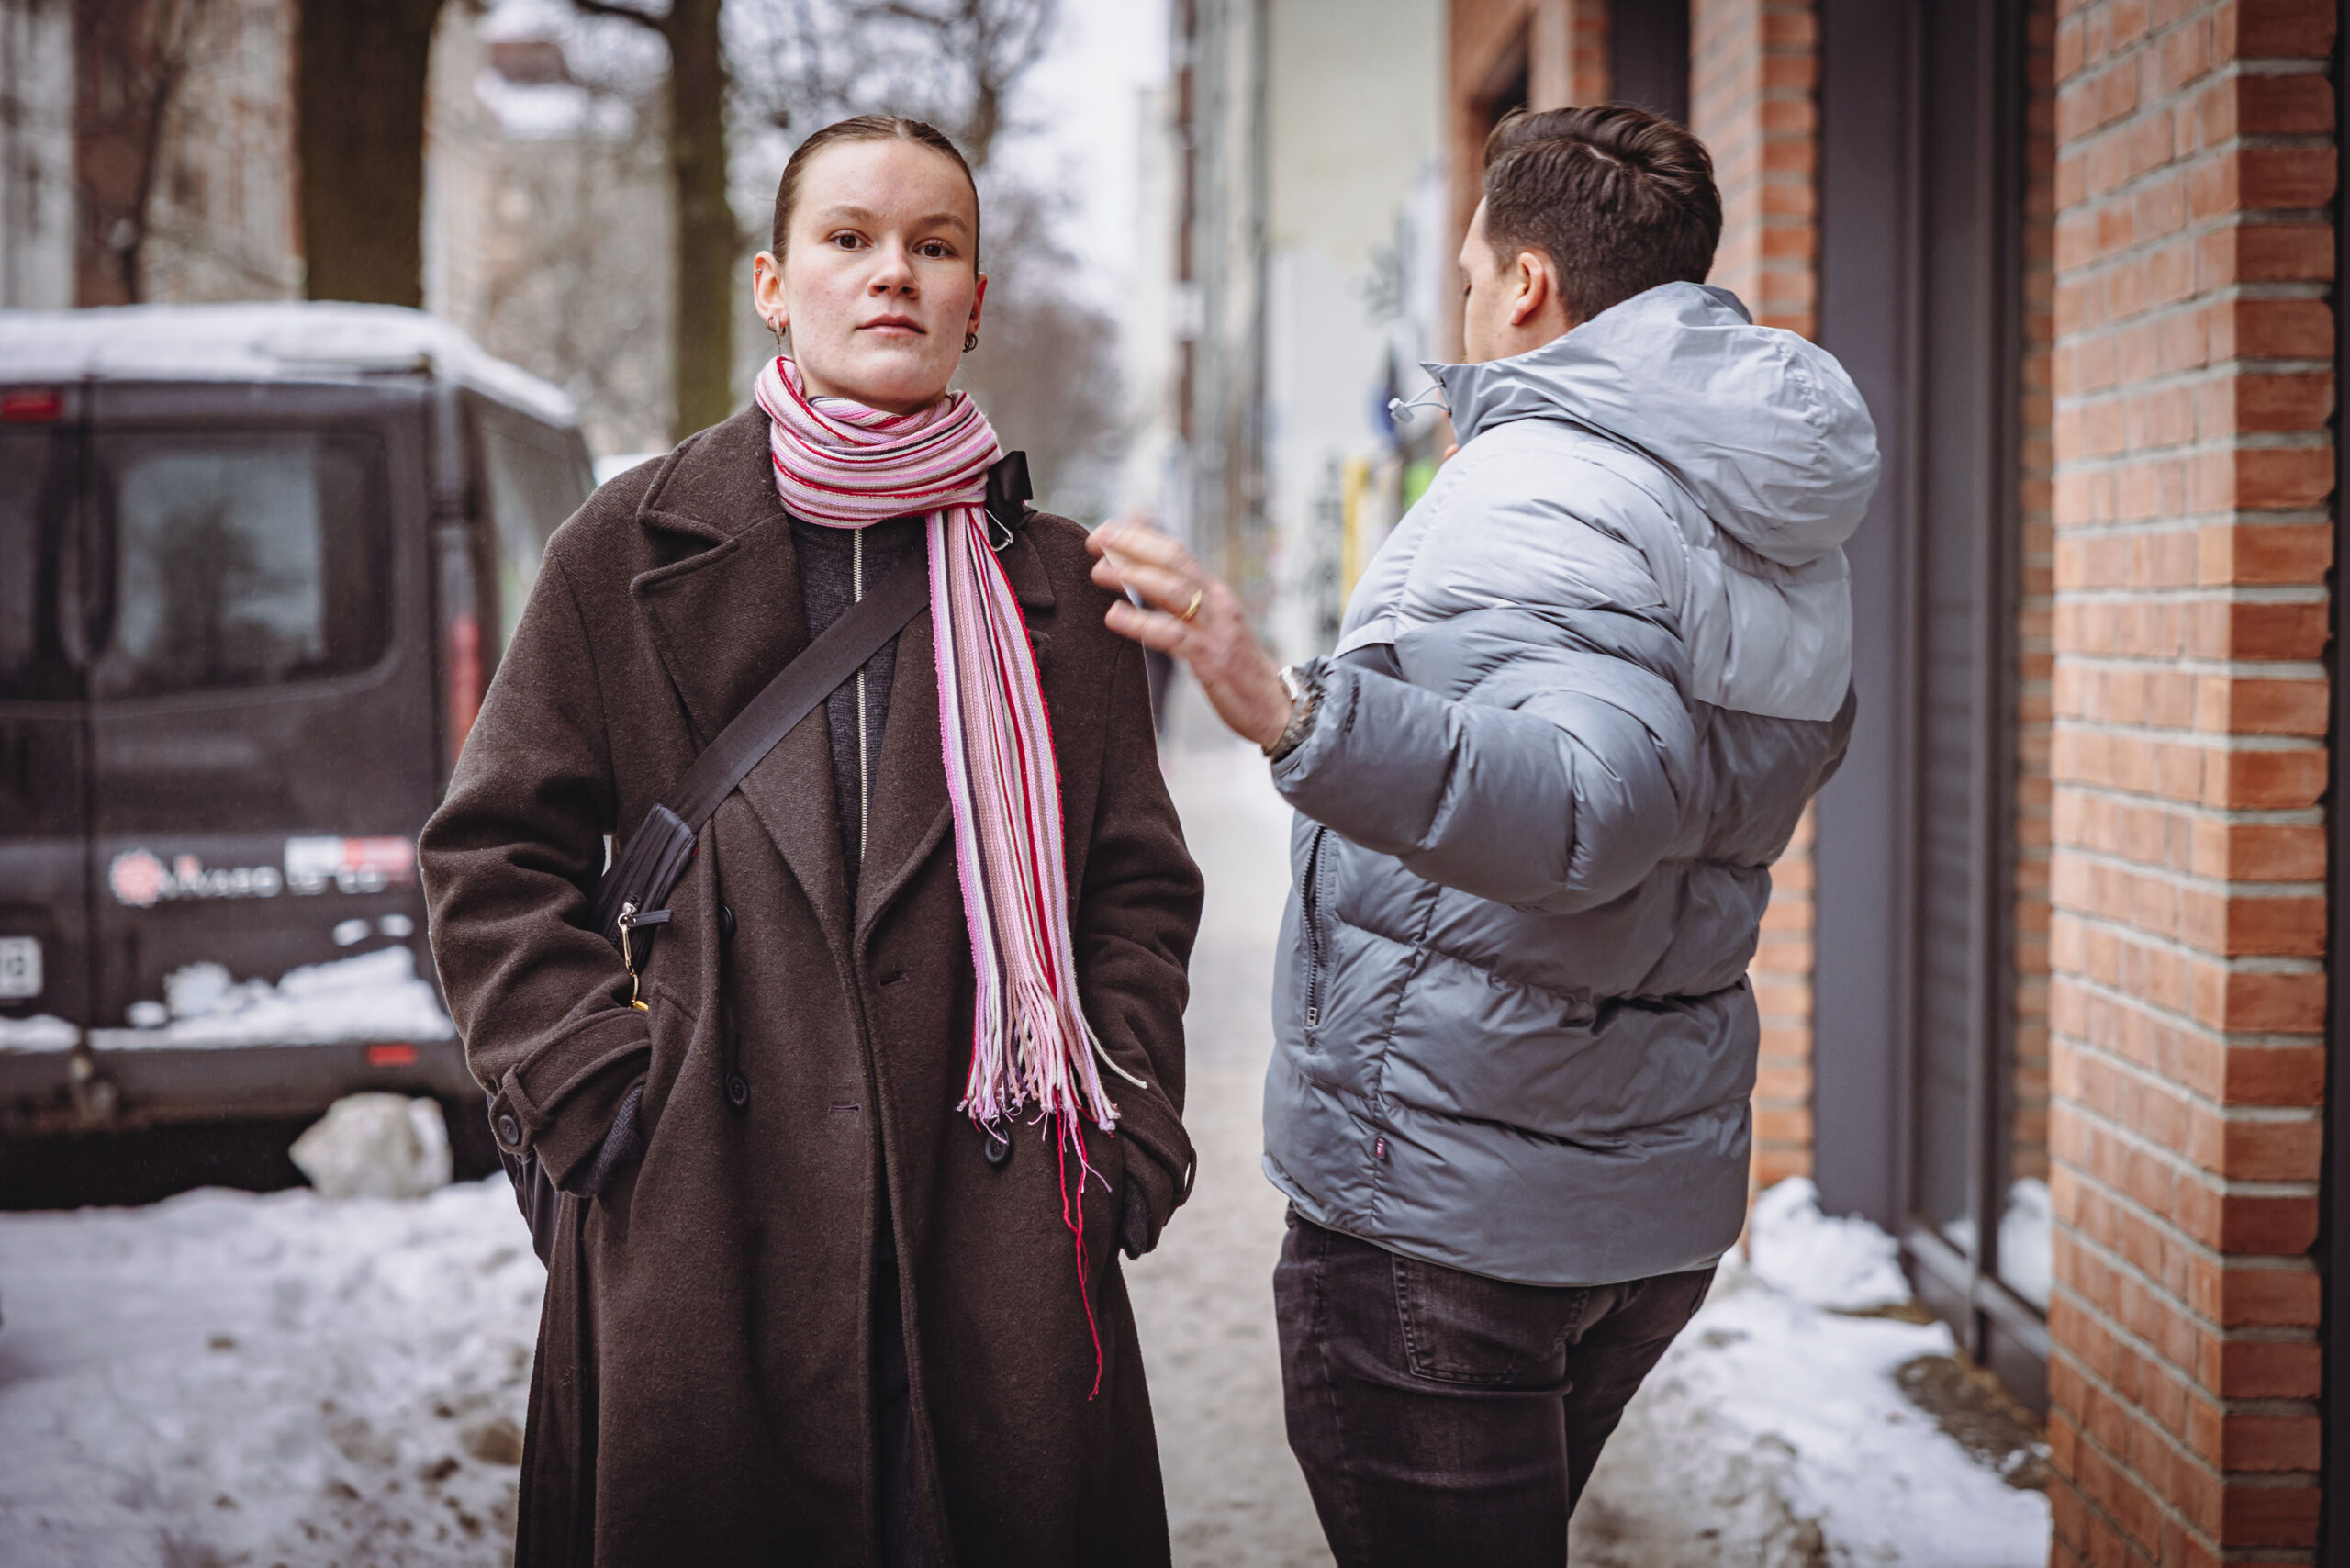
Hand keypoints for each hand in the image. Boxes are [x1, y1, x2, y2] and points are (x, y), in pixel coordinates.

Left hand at [1087, 521, 1293, 750]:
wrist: (1275, 707)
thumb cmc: (1236, 668)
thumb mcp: (1211, 627)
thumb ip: (1182, 604)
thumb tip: (1143, 581)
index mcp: (1214, 592)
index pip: (1175, 551)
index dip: (1139, 537)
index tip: (1104, 531)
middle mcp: (1218, 602)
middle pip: (1173, 560)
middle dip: (1132, 545)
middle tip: (1095, 539)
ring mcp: (1217, 629)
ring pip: (1173, 591)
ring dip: (1133, 576)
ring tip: (1098, 571)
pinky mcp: (1213, 660)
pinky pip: (1173, 636)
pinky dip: (1141, 623)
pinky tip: (1114, 616)